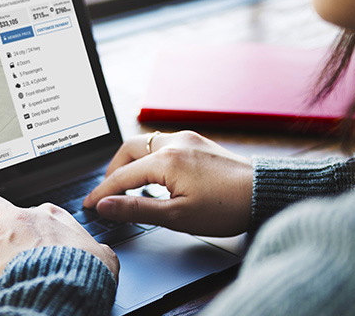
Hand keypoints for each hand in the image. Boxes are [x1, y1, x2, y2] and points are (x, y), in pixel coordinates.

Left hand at [0, 192, 118, 286]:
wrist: (71, 284)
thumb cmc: (86, 270)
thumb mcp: (102, 254)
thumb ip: (99, 249)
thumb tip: (104, 255)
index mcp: (49, 216)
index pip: (28, 208)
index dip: (20, 219)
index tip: (19, 230)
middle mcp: (21, 219)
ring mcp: (0, 236)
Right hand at [83, 131, 252, 236]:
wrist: (264, 192)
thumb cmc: (226, 207)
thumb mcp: (177, 216)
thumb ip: (137, 208)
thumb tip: (106, 206)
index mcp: (166, 160)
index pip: (122, 176)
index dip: (103, 192)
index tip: (90, 204)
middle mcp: (174, 142)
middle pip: (128, 149)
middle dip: (113, 170)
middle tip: (108, 192)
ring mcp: (187, 139)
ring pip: (145, 143)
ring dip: (131, 162)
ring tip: (129, 185)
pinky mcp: (197, 141)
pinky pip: (162, 143)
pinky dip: (149, 157)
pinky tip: (154, 175)